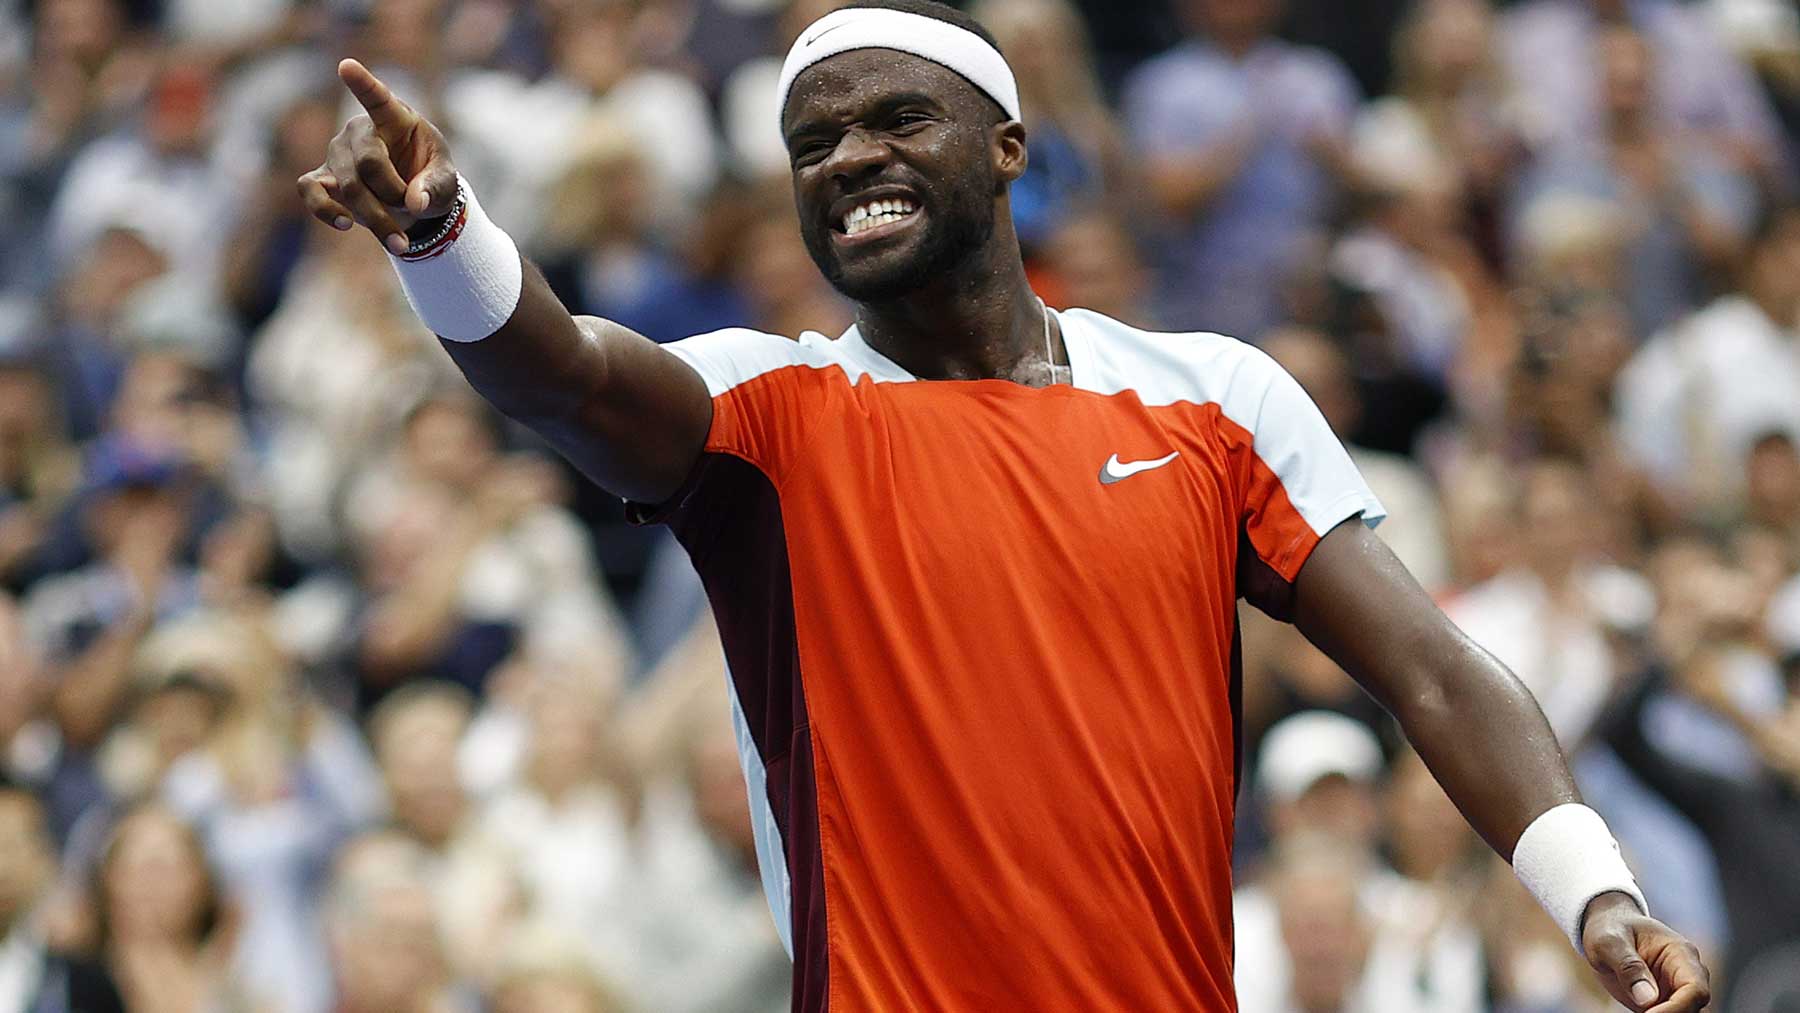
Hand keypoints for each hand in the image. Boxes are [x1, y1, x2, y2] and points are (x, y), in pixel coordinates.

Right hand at [296, 59, 459, 253]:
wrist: (413, 201)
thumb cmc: (430, 178)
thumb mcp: (446, 181)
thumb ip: (436, 187)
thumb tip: (415, 202)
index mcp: (394, 118)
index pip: (377, 97)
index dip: (363, 83)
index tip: (346, 66)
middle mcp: (359, 130)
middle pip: (367, 163)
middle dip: (392, 195)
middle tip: (413, 211)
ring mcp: (337, 153)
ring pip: (348, 186)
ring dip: (376, 217)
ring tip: (400, 241)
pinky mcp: (323, 178)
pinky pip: (310, 191)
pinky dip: (325, 210)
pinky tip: (346, 224)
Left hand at [1581, 892, 1710, 1011]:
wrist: (1607, 929)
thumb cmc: (1610, 929)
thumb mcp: (1609, 941)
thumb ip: (1628, 965)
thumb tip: (1648, 999)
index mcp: (1681, 953)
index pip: (1694, 989)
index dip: (1676, 1008)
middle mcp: (1685, 974)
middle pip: (1694, 1008)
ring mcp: (1676, 990)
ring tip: (1636, 1011)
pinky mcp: (1663, 1003)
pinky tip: (1636, 1012)